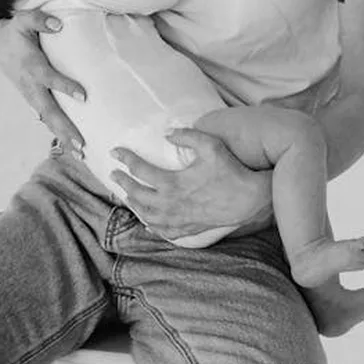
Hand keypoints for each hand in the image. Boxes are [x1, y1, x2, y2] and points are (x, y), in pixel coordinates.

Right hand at [0, 9, 87, 154]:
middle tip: (81, 144)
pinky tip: (72, 149)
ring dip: (63, 138)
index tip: (83, 96)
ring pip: (48, 120)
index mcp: (32, 66)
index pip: (49, 78)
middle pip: (49, 109)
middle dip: (64, 127)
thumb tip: (58, 24)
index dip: (65, 86)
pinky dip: (58, 135)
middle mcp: (31, 86)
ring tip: (80, 155)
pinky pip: (47, 120)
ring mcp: (31, 96)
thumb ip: (40, 20)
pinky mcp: (34, 102)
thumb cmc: (17, 32)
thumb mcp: (24, 19)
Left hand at [109, 128, 272, 239]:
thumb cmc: (231, 171)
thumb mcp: (211, 146)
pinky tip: (147, 221)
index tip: (116, 152)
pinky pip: (162, 230)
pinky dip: (151, 225)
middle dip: (122, 183)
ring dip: (133, 204)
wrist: (249, 200)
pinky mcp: (187, 228)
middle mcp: (170, 204)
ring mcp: (178, 219)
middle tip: (114, 174)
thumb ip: (187, 136)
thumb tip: (168, 133)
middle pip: (136, 195)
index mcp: (172, 183)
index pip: (140, 171)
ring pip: (146, 215)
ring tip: (127, 195)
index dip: (126, 159)